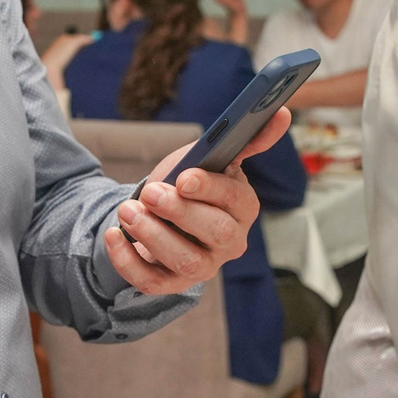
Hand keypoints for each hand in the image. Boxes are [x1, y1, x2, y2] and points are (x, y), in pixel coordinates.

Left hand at [103, 109, 291, 293]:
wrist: (158, 214)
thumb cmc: (187, 183)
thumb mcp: (210, 156)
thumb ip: (245, 139)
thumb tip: (283, 114)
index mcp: (243, 207)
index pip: (235, 200)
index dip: (210, 189)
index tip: (183, 177)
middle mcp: (230, 241)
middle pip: (216, 232)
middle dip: (180, 212)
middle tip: (151, 193)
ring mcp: (204, 266)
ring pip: (186, 261)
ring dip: (153, 235)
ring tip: (127, 210)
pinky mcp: (172, 284)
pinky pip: (152, 282)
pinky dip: (129, 260)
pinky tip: (114, 235)